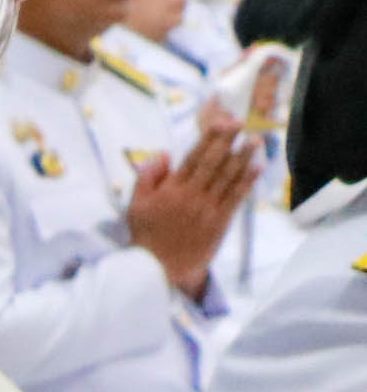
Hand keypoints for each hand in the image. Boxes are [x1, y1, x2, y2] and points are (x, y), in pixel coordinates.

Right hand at [128, 119, 261, 297]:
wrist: (161, 268)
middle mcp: (192, 196)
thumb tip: (163, 154)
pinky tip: (257, 168)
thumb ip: (147, 177)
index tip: (221, 123)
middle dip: (228, 142)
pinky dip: (247, 182)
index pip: (193, 158)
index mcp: (171, 190)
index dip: (209, 139)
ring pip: (228, 178)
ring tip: (255, 140)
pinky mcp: (221, 221)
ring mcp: (209, 209)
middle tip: (241, 123)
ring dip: (243, 158)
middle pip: (213, 164)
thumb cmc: (147, 234)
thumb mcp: (135, 205)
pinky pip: (236, 198)